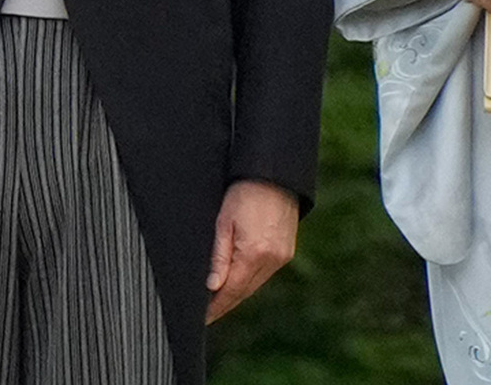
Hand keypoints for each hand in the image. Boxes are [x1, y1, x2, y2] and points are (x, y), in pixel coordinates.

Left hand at [205, 179, 297, 323]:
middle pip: (244, 292)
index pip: (232, 291)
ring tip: (219, 298)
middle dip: (225, 303)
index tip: (203, 318)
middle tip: (207, 312)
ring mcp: (282, 256)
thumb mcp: (224, 222)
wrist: (274, 173)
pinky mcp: (287, 250)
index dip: (216, 306)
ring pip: (256, 284)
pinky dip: (251, 278)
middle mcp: (272, 259)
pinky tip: (238, 279)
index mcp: (254, 253)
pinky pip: (265, 272)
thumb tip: (213, 287)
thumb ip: (219, 257)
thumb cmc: (245, 192)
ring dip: (238, 291)